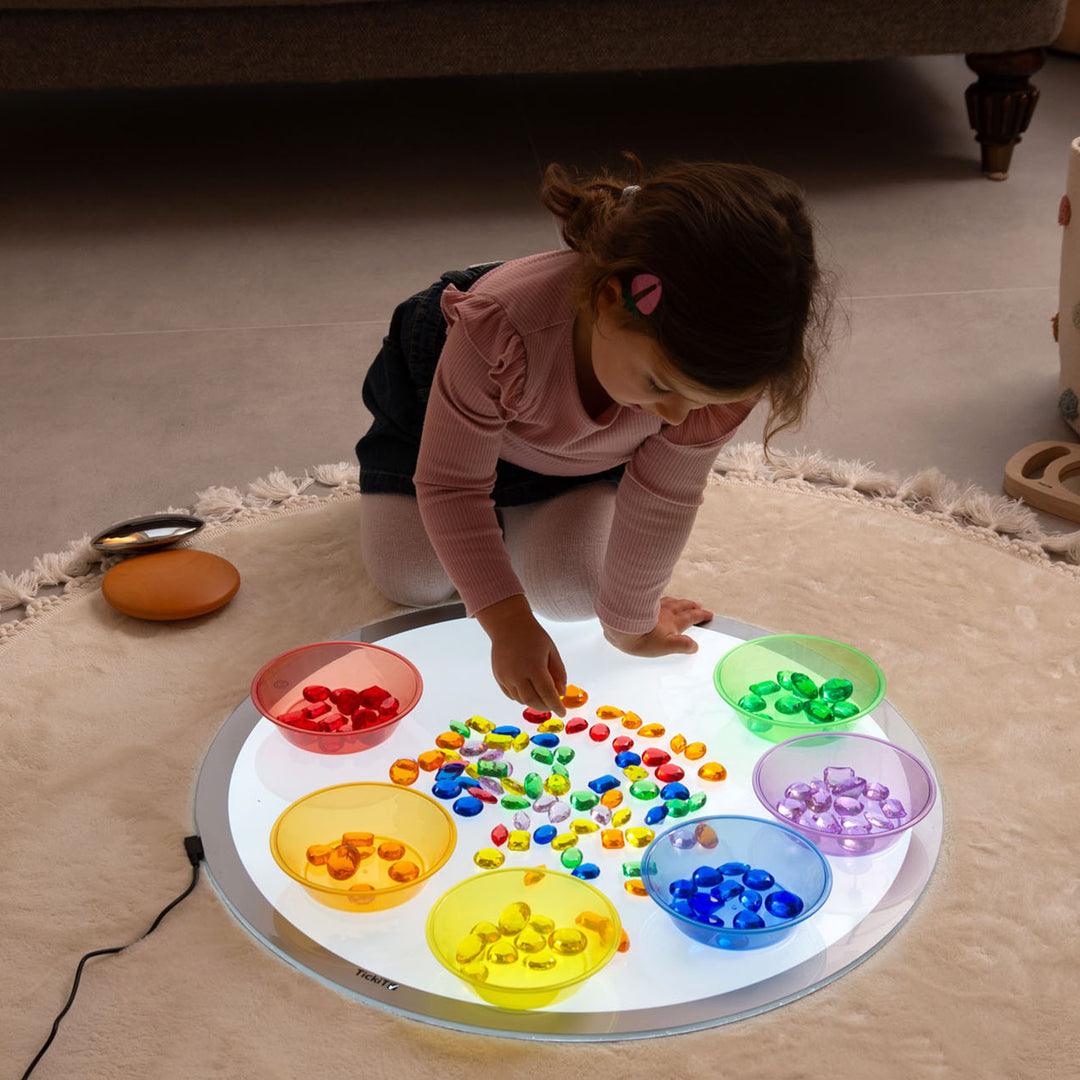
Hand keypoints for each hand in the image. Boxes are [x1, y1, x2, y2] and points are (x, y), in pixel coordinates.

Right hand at [475, 595, 567, 715]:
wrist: (508, 625)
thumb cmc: (534, 636)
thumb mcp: (552, 651)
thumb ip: (559, 673)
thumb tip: (561, 693)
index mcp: (534, 667)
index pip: (547, 694)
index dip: (556, 705)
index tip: (562, 712)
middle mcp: (517, 674)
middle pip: (532, 701)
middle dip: (544, 706)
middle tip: (552, 705)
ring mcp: (505, 676)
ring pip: (521, 699)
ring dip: (533, 702)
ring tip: (541, 695)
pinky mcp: (498, 676)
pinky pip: (511, 694)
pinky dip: (521, 697)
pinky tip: (528, 690)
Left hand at [603, 595, 713, 657]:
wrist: (621, 626)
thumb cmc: (641, 638)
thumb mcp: (666, 646)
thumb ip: (682, 646)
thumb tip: (694, 646)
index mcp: (673, 622)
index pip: (691, 617)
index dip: (701, 615)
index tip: (709, 615)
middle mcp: (665, 611)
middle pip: (682, 606)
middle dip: (692, 606)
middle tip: (698, 606)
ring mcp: (654, 606)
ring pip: (670, 601)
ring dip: (679, 602)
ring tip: (682, 603)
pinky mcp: (641, 604)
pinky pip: (657, 600)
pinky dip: (664, 600)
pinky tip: (659, 602)